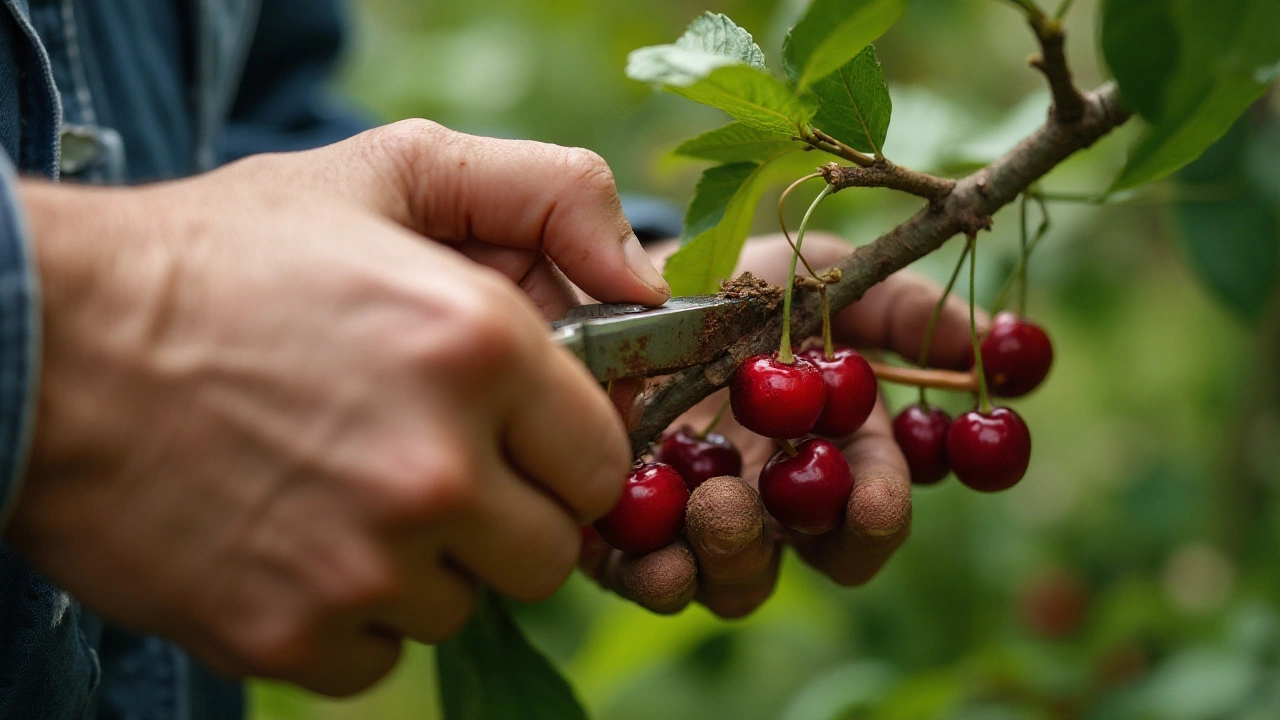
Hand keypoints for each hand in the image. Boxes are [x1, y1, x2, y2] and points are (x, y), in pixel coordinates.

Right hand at [5, 120, 667, 694]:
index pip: (604, 460)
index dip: (562, 449)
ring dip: (424, 564)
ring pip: (464, 607)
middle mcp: (436, 466)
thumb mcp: (391, 171)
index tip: (516, 437)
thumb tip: (644, 278)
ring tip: (345, 490)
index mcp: (478, 347)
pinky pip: (380, 655)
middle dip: (505, 514)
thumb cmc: (231, 258)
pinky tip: (298, 540)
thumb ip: (546, 194)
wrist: (51, 342)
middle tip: (429, 465)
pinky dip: (350, 615)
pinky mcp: (288, 633)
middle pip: (548, 551)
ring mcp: (362, 561)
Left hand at [581, 233, 986, 616]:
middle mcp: (781, 501)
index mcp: (835, 451)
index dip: (881, 512)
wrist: (634, 289)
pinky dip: (650, 571)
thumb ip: (904, 309)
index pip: (873, 506)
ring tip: (713, 501)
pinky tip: (647, 548)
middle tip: (799, 501)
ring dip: (732, 554)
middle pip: (816, 557)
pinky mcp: (633, 539)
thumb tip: (995, 340)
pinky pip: (646, 576)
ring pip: (736, 581)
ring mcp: (707, 525)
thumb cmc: (742, 286)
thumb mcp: (823, 277)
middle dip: (810, 544)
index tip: (878, 501)